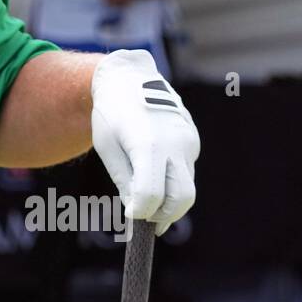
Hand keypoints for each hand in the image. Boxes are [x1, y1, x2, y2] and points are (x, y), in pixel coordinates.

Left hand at [90, 49, 198, 235]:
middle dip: (166, 216)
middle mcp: (175, 143)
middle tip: (148, 223)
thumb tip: (137, 212)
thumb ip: (124, 181)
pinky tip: (155, 176)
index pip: (151, 194)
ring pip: (187, 187)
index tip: (130, 216)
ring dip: (170, 201)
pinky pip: (186, 171)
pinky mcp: (193, 141)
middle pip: (183, 197)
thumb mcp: (107, 147)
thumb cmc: (111, 114)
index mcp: (147, 144)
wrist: (129, 79)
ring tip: (148, 203)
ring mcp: (188, 142)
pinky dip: (173, 182)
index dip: (140, 212)